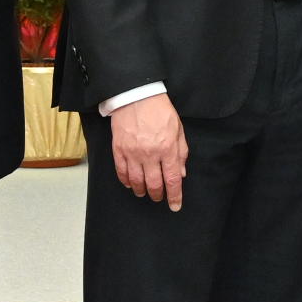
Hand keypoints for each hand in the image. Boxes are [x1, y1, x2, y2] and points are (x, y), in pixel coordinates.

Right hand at [108, 90, 189, 211]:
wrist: (137, 95)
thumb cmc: (160, 111)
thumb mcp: (178, 130)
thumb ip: (181, 152)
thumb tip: (182, 173)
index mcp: (168, 148)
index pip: (172, 179)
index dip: (175, 196)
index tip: (175, 205)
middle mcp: (150, 154)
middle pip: (154, 184)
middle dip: (158, 195)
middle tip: (159, 198)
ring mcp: (133, 152)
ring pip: (137, 181)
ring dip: (141, 191)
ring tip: (144, 193)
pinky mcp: (119, 149)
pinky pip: (122, 172)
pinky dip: (126, 181)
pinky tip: (130, 184)